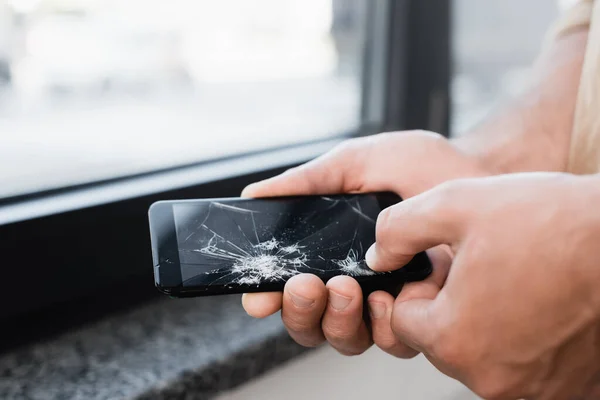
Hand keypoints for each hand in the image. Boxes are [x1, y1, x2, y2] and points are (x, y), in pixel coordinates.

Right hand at [241, 130, 489, 355]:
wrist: (484, 176)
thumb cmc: (422, 166)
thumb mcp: (358, 163)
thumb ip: (308, 182)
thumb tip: (256, 195)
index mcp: (334, 251)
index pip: (292, 285)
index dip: (269, 296)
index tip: (258, 295)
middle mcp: (357, 282)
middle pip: (311, 321)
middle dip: (300, 311)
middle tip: (304, 286)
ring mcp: (390, 302)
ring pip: (346, 338)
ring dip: (335, 320)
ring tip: (343, 287)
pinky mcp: (425, 315)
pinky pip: (393, 340)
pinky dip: (382, 325)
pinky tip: (386, 298)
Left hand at [367, 172, 599, 398]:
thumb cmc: (553, 222)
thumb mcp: (457, 204)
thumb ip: (398, 230)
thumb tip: (378, 257)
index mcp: (455, 338)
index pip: (403, 321)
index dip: (419, 287)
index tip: (446, 265)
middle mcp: (490, 377)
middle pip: (440, 341)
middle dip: (450, 306)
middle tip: (484, 268)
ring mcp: (532, 388)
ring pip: (479, 353)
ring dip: (486, 322)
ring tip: (516, 280)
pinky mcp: (565, 388)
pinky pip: (520, 365)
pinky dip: (522, 339)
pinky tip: (541, 304)